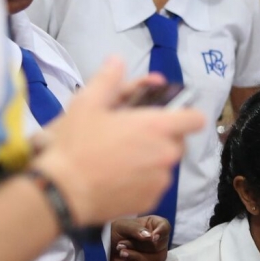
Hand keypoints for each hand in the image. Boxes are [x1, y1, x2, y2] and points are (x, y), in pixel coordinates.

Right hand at [32, 59, 202, 225]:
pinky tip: (118, 176)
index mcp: (158, 127)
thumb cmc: (77, 144)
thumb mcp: (86, 104)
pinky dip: (143, 179)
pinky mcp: (153, 200)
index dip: (186, 115)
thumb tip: (116, 60)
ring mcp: (161, 180)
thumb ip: (107, 79)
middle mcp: (167, 154)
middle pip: (178, 141)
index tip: (171, 116)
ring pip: (166, 163)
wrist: (64, 192)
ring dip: (152, 158)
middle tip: (133, 135)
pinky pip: (154, 184)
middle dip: (162, 137)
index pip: (195, 119)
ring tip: (121, 156)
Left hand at [111, 215, 170, 260]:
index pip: (165, 227)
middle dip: (138, 246)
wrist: (106, 246)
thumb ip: (136, 229)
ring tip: (122, 253)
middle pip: (158, 246)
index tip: (153, 237)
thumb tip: (150, 237)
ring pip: (155, 260)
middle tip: (121, 244)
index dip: (161, 232)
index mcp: (155, 225)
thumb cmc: (116, 231)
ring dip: (136, 257)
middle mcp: (159, 240)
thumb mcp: (123, 226)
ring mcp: (157, 255)